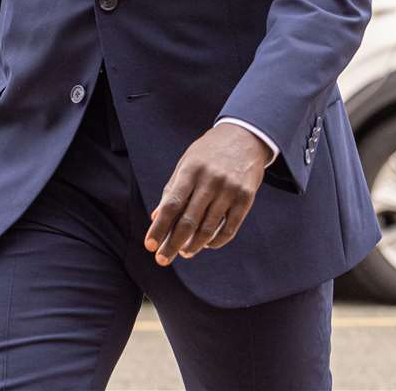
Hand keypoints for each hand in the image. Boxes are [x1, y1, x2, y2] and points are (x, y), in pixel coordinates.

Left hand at [144, 125, 270, 265]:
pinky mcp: (246, 198)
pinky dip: (216, 241)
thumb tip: (156, 218)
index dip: (159, 227)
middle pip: (188, 221)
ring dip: (194, 245)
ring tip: (184, 252)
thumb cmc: (209, 152)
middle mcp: (210, 180)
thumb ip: (172, 189)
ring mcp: (230, 189)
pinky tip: (206, 245)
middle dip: (173, 244)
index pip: (171, 204)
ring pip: (208, 228)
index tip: (149, 245)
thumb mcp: (187, 163)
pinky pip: (229, 228)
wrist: (245, 136)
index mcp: (191, 170)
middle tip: (162, 259)